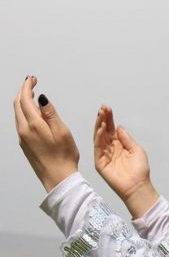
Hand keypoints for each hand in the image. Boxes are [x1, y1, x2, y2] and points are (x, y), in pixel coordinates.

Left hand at [14, 76, 79, 191]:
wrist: (58, 177)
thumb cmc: (64, 156)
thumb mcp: (62, 131)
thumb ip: (50, 113)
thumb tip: (41, 98)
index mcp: (33, 125)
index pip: (25, 99)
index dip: (27, 86)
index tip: (32, 79)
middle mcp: (24, 130)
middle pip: (17, 105)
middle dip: (23, 92)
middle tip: (32, 83)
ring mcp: (23, 138)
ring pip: (18, 114)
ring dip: (23, 102)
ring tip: (33, 96)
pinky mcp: (25, 144)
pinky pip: (21, 123)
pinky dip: (25, 113)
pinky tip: (34, 114)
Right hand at [94, 105, 157, 217]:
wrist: (138, 186)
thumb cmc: (140, 170)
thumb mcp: (136, 149)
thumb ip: (126, 138)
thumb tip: (118, 127)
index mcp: (119, 145)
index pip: (112, 129)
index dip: (110, 118)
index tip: (108, 108)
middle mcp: (110, 149)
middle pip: (104, 131)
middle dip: (103, 119)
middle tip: (103, 108)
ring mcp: (104, 155)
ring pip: (99, 137)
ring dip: (99, 125)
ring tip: (101, 115)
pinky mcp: (100, 163)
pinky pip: (97, 148)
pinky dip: (98, 138)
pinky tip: (101, 129)